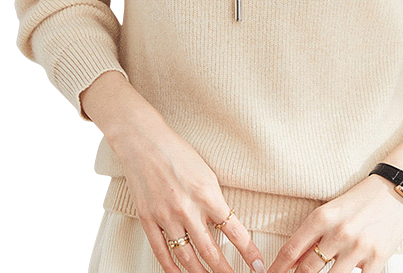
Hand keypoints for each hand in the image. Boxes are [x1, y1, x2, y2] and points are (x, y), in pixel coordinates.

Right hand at [82, 73, 264, 272]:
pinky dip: (172, 269)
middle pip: (211, 251)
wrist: (144, 142)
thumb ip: (214, 201)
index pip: (233, 230)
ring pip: (187, 258)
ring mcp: (166, 216)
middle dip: (226, 272)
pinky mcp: (148, 220)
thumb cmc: (178, 154)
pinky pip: (161, 253)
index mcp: (206, 193)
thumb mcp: (206, 173)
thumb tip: (225, 227)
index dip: (248, 251)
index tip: (258, 266)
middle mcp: (187, 208)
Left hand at [266, 175, 402, 272]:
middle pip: (306, 269)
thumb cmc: (360, 199)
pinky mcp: (377, 259)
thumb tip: (294, 261)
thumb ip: (314, 235)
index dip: (277, 268)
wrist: (394, 191)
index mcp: (323, 216)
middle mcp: (338, 232)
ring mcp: (358, 247)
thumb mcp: (332, 210)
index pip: (291, 250)